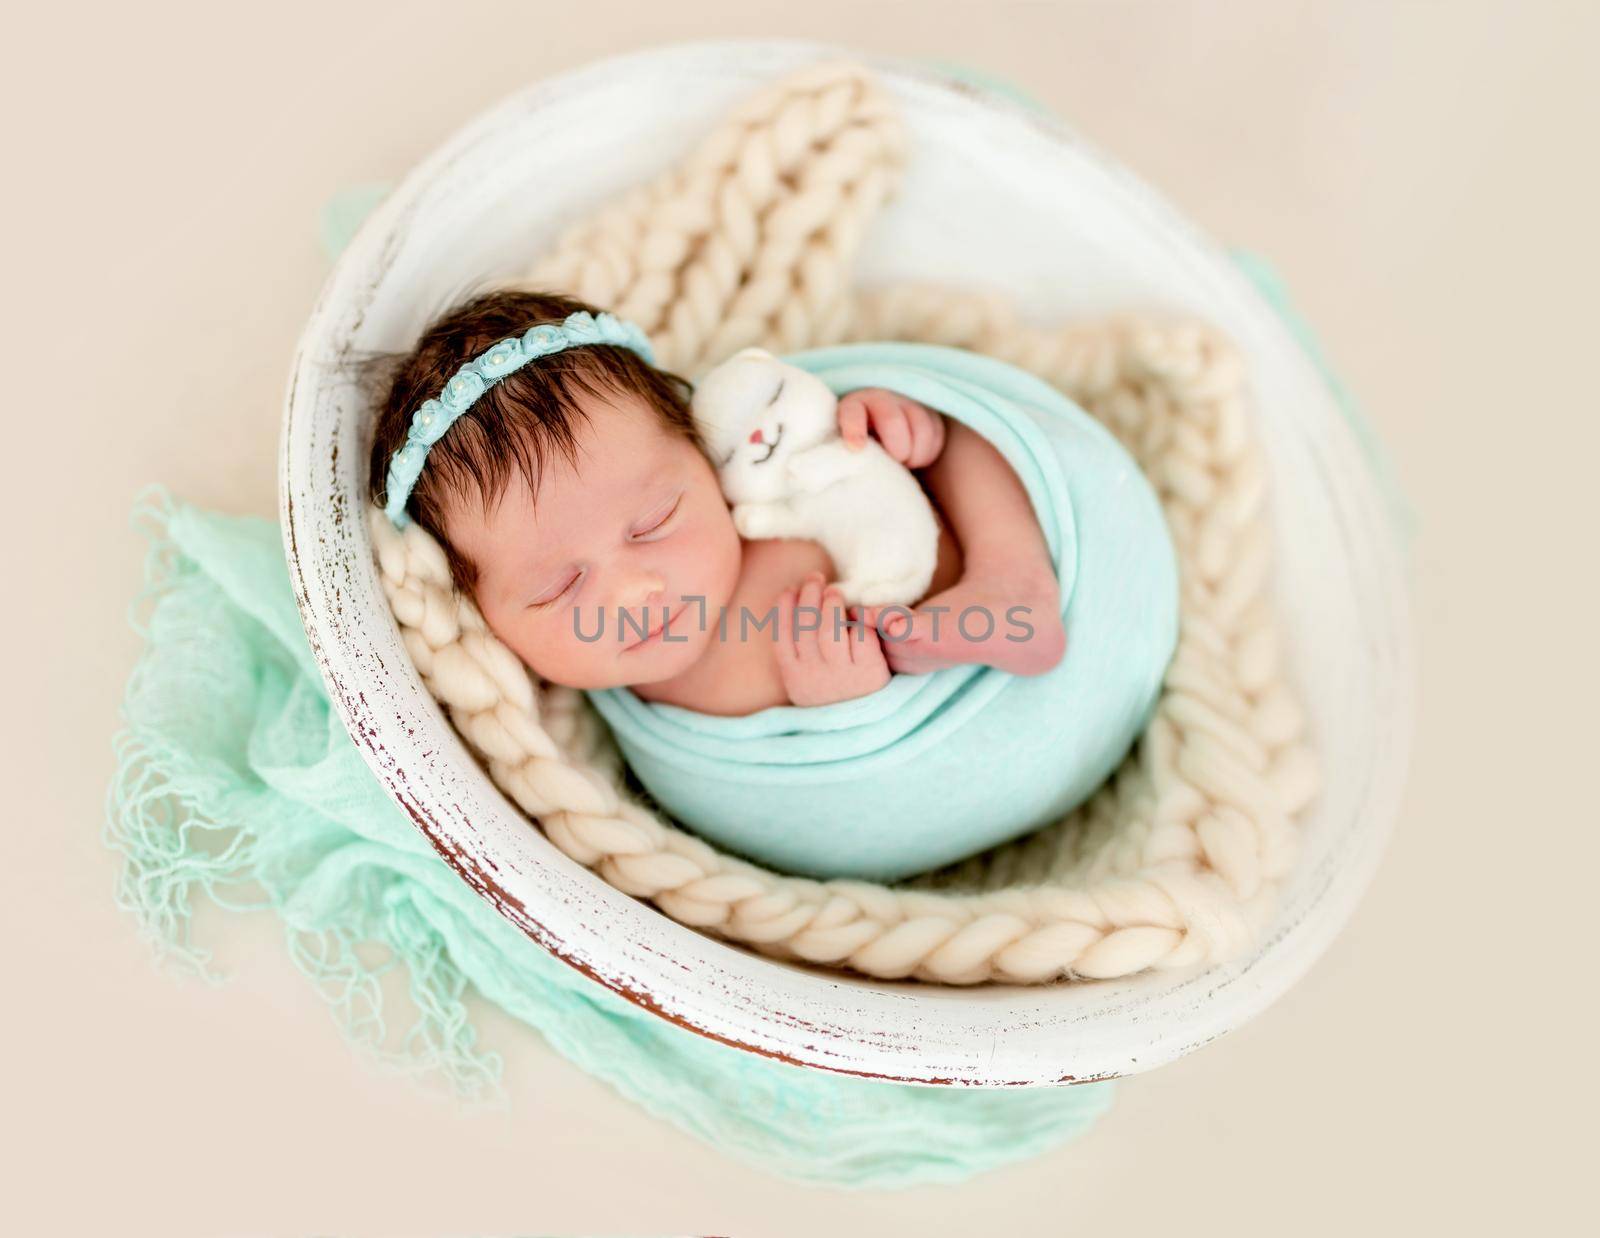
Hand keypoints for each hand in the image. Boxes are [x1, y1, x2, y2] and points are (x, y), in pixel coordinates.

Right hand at [773, 571, 890, 706]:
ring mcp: (842, 675)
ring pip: (830, 630)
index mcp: (794, 677)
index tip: (790, 588)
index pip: (781, 635)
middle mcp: (814, 676)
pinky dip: (857, 622)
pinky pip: (860, 637)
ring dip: (830, 604)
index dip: (784, 607)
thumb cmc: (834, 696)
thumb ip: (797, 653)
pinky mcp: (869, 673)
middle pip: (805, 626)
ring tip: (834, 591)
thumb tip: (789, 605)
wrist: (865, 728)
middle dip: (808, 595)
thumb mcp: (806, 682)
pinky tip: (856, 614)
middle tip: (815, 578)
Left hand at [837, 387, 946, 467]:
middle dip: (896, 449)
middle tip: (895, 462)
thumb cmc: (861, 447)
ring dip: (915, 453)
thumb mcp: (849, 448)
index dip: (854, 429)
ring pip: (921, 426)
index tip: (856, 449)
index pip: (852, 412)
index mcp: (853, 405)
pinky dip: (928, 451)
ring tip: (906, 463)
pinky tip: (916, 458)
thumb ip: (851, 454)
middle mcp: (880, 397)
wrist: (879, 433)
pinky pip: (936, 433)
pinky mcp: (928, 411)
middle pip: (892, 421)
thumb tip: (854, 472)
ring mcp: (906, 402)